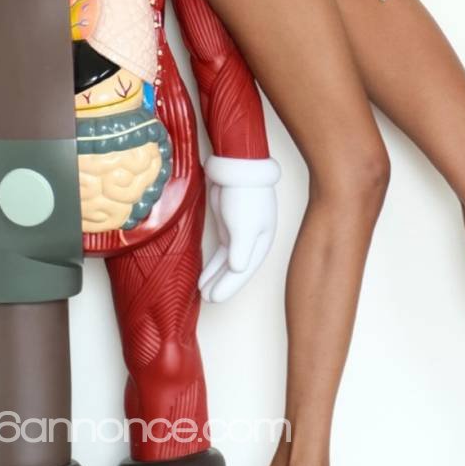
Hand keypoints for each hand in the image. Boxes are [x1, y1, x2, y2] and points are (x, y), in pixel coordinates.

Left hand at [199, 156, 280, 304]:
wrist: (236, 167)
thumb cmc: (245, 195)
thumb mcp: (245, 225)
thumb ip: (241, 250)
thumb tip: (238, 269)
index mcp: (262, 242)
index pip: (244, 271)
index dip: (229, 287)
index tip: (214, 299)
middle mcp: (253, 241)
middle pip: (237, 270)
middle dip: (222, 285)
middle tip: (206, 299)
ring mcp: (240, 233)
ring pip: (227, 262)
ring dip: (216, 276)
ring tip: (202, 291)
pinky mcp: (227, 226)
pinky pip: (220, 252)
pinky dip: (212, 264)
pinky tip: (203, 274)